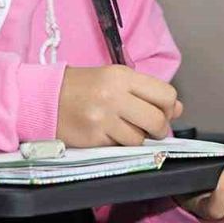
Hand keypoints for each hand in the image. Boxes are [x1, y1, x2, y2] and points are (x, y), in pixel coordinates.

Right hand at [55, 65, 182, 146]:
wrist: (45, 97)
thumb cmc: (82, 87)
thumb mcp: (114, 79)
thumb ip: (146, 92)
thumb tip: (178, 108)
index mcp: (122, 76)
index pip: (165, 94)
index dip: (170, 108)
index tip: (163, 112)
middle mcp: (114, 95)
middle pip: (157, 119)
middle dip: (159, 128)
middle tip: (151, 129)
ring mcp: (103, 118)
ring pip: (140, 139)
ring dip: (137, 139)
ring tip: (125, 130)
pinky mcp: (93, 138)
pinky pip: (120, 147)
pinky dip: (120, 145)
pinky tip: (110, 135)